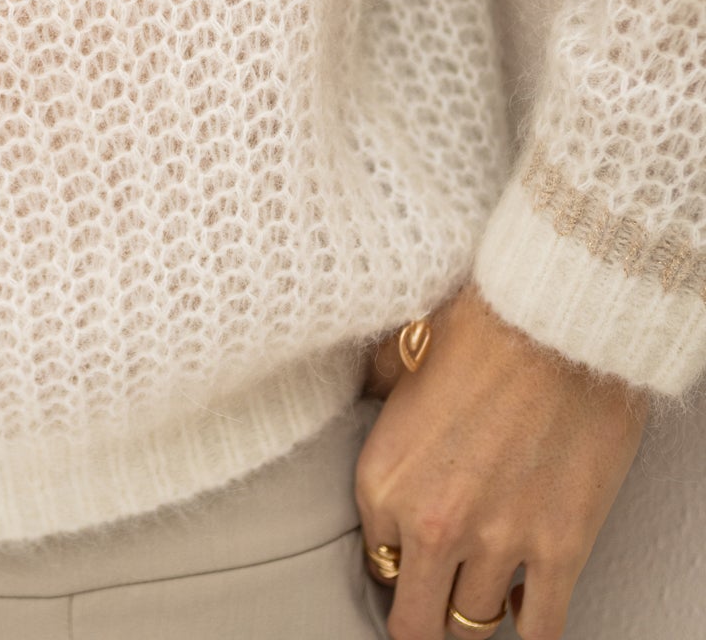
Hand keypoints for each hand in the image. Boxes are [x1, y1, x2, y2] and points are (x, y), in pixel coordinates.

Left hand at [354, 282, 647, 639]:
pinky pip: (540, 630)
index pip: (376, 560)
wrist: (554, 320)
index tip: (411, 553)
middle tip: (436, 602)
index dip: (396, 558)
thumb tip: (369, 393)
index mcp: (383, 480)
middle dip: (423, 614)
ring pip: (473, 629)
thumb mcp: (399, 355)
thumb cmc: (478, 327)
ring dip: (475, 616)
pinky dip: (530, 630)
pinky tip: (523, 609)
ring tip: (480, 596)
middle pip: (415, 621)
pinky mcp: (559, 551)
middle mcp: (430, 524)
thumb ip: (379, 394)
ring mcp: (496, 544)